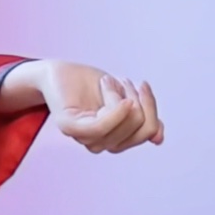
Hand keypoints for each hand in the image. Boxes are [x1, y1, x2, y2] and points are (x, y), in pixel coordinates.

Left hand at [35, 60, 164, 153]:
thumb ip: (140, 118)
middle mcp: (98, 143)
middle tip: (123, 81)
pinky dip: (114, 110)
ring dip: (123, 97)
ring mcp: (82, 137)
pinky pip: (100, 128)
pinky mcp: (69, 127)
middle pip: (140, 130)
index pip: (146, 133)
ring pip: (123, 126)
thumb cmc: (88, 84)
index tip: (142, 85)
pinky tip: (113, 92)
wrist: (56, 70)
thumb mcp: (123, 97)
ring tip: (109, 81)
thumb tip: (158, 138)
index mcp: (112, 139)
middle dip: (140, 101)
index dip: (151, 108)